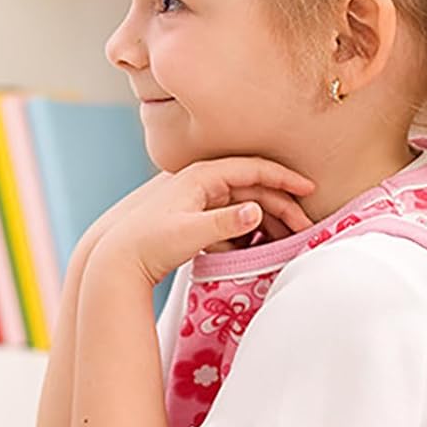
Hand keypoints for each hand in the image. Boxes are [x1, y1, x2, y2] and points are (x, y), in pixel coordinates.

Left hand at [89, 156, 315, 287]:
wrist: (117, 258)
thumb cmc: (150, 244)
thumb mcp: (190, 234)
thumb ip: (225, 223)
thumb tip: (257, 212)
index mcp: (200, 177)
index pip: (252, 168)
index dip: (284, 178)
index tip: (309, 190)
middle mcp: (199, 182)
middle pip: (252, 186)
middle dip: (281, 204)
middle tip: (304, 227)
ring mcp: (196, 198)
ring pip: (242, 203)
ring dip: (266, 220)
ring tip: (287, 240)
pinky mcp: (192, 217)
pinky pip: (228, 218)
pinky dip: (246, 230)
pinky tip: (257, 247)